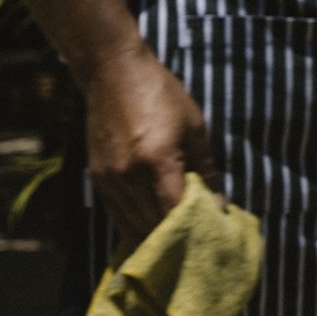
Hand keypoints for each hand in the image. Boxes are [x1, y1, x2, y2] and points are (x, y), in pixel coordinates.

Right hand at [83, 45, 219, 245]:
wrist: (111, 70)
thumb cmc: (160, 93)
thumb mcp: (194, 126)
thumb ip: (206, 169)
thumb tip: (218, 203)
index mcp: (158, 160)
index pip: (175, 212)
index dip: (192, 227)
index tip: (208, 232)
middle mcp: (130, 175)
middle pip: (154, 224)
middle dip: (175, 237)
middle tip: (193, 243)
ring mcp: (111, 178)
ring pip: (134, 225)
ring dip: (154, 237)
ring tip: (172, 245)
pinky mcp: (98, 178)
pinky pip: (117, 215)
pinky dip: (133, 227)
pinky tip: (148, 235)